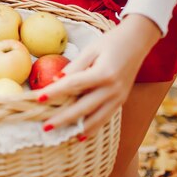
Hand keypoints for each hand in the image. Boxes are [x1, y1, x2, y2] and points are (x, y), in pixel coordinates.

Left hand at [37, 14, 160, 136]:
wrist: (137, 41)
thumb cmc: (110, 42)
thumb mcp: (90, 49)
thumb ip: (74, 66)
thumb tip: (56, 80)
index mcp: (104, 73)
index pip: (73, 85)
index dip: (55, 92)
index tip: (38, 98)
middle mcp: (113, 89)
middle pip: (83, 107)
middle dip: (63, 118)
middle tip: (45, 126)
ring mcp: (119, 97)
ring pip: (96, 118)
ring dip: (77, 128)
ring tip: (60, 135)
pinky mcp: (121, 101)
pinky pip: (105, 117)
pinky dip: (92, 128)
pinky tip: (80, 135)